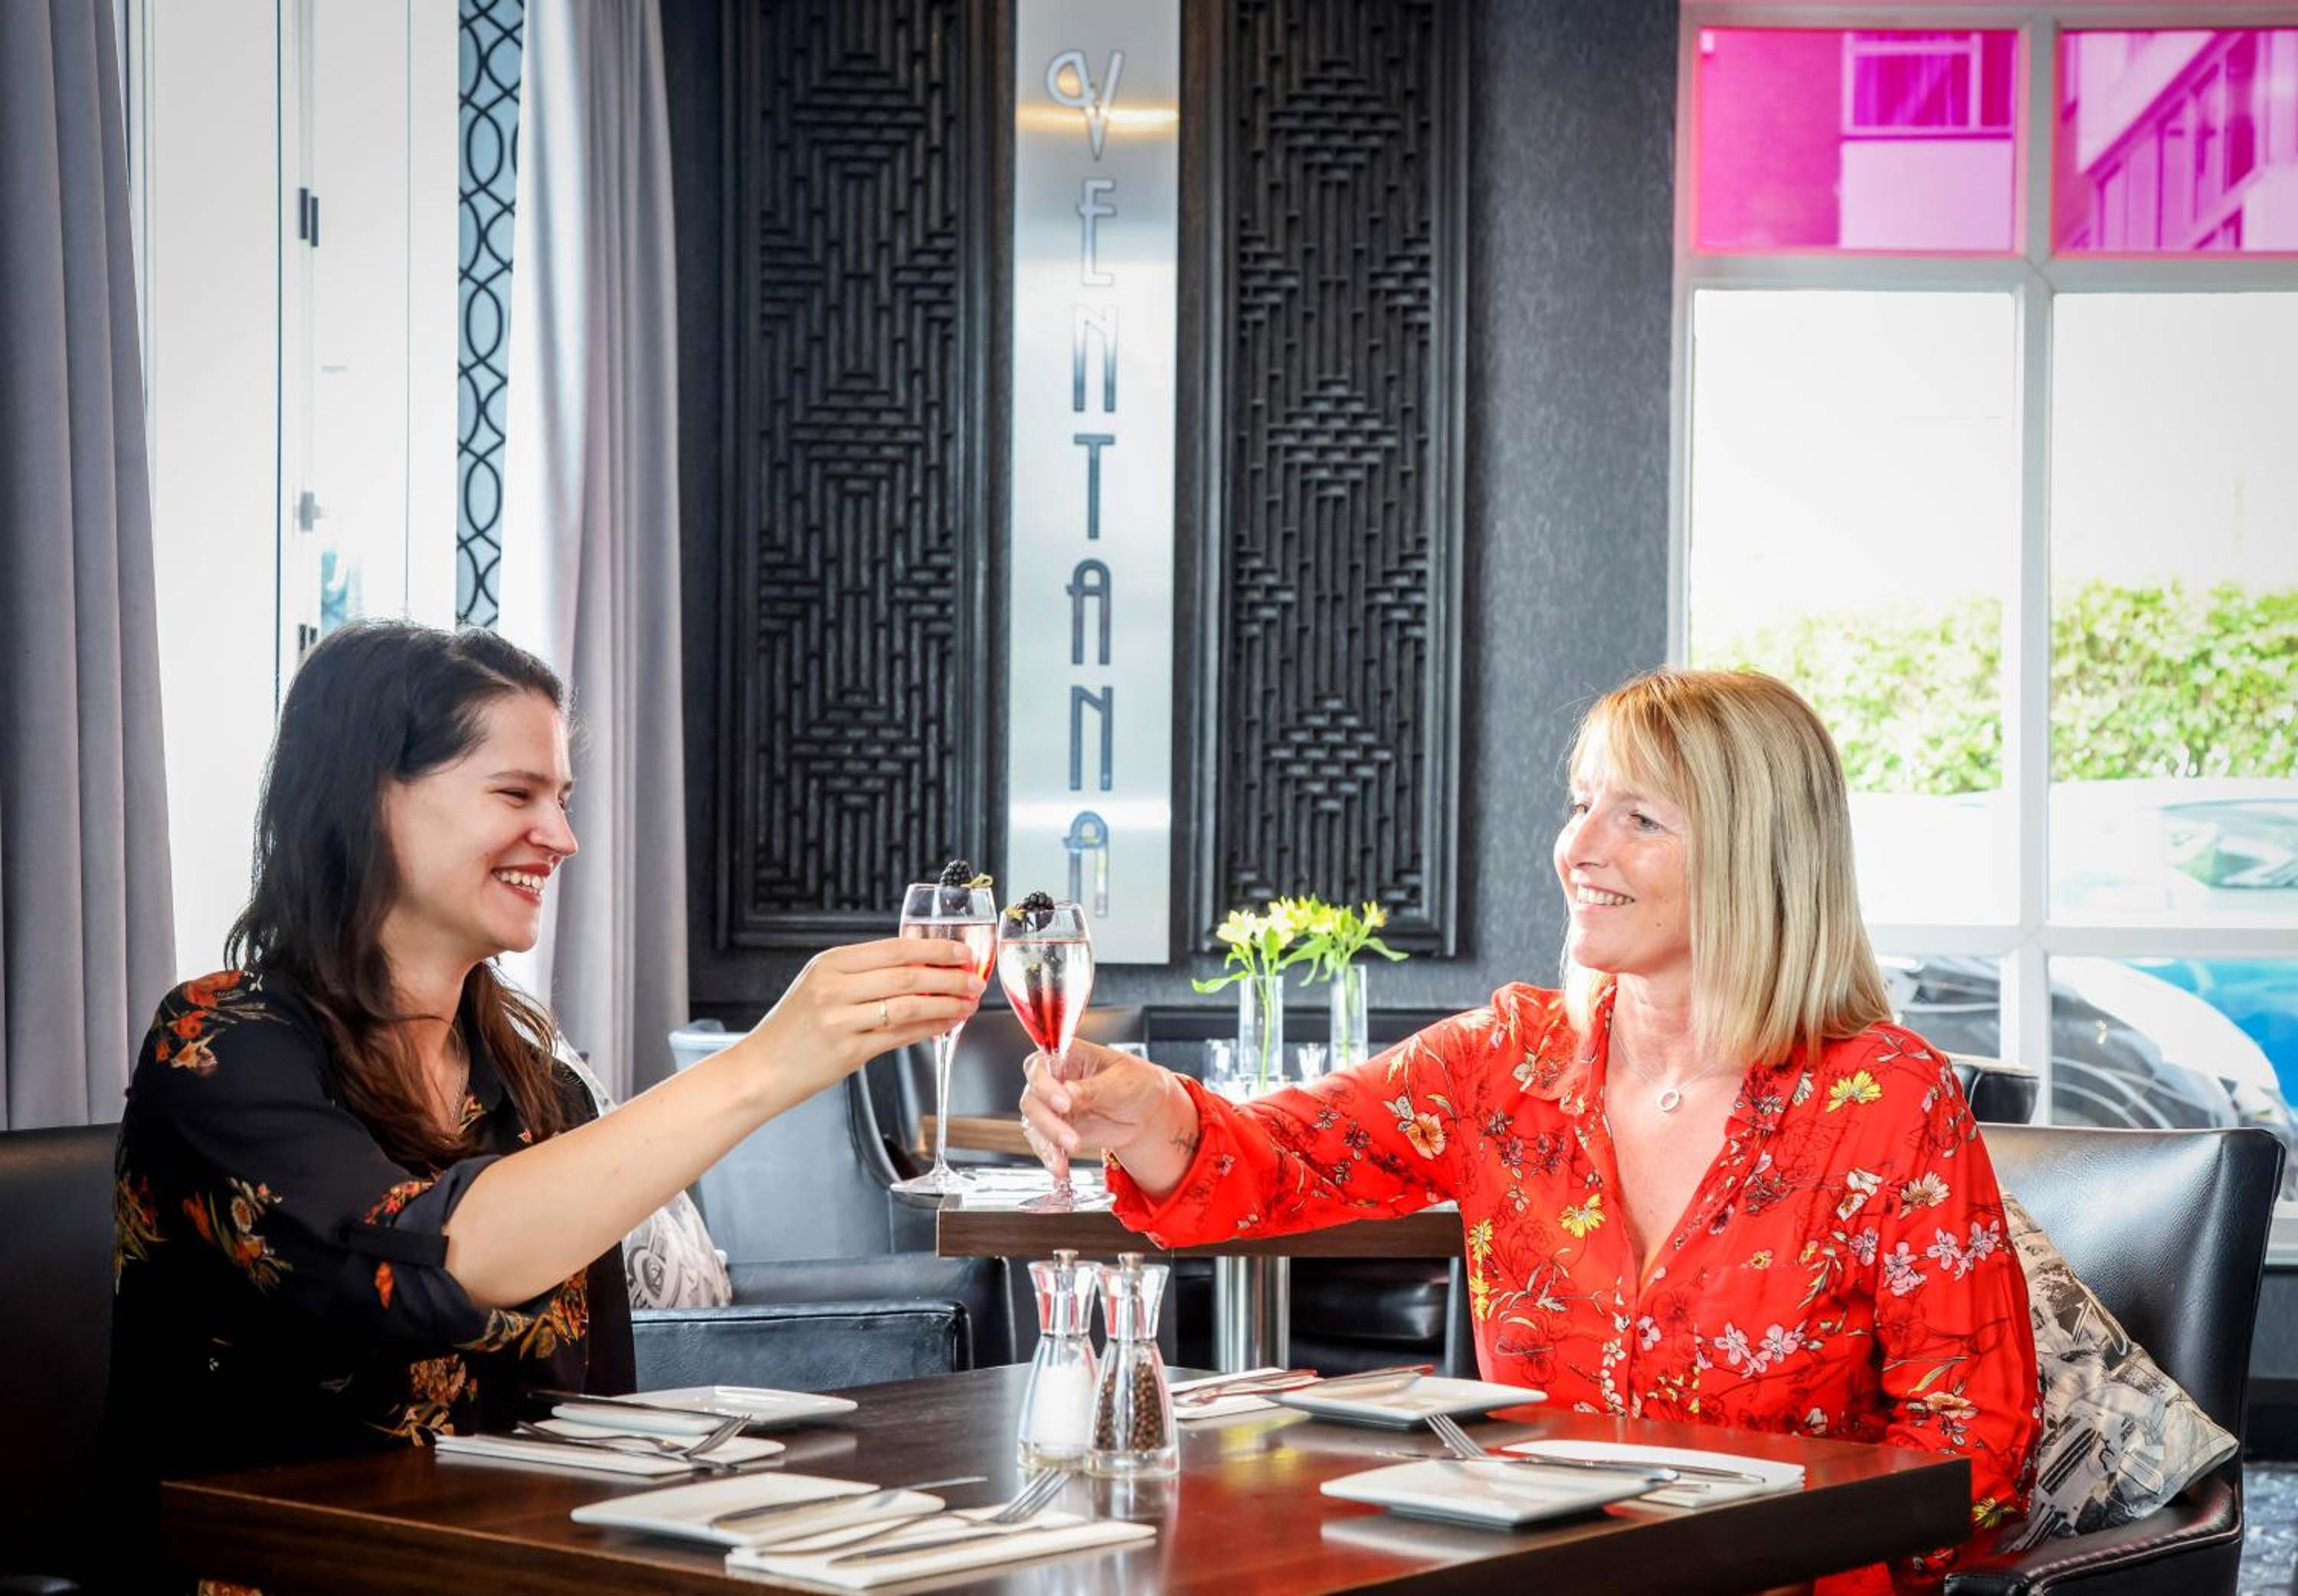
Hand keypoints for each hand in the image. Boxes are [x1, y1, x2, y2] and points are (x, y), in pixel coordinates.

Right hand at [743, 937, 984, 1100]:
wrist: (761, 1068)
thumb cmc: (793, 1028)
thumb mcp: (820, 985)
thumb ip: (863, 974)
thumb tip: (919, 967)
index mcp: (830, 964)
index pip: (894, 949)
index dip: (934, 949)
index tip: (961, 952)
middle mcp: (834, 988)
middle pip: (906, 975)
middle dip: (949, 976)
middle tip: (974, 978)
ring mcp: (840, 1020)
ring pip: (909, 1006)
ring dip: (946, 1004)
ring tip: (967, 1002)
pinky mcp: (848, 1051)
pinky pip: (900, 1037)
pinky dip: (929, 1029)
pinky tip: (946, 1024)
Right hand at [1019, 1039, 1198, 1193]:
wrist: (1147, 1113)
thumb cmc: (1137, 1083)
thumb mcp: (1124, 1081)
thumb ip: (1095, 1087)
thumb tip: (1069, 1090)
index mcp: (1069, 1056)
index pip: (1041, 1065)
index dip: (1045, 1083)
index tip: (1064, 1102)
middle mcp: (1054, 1080)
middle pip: (1033, 1097)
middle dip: (1048, 1121)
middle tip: (1070, 1138)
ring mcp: (1053, 1107)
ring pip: (1035, 1123)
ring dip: (1049, 1142)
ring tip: (1069, 1155)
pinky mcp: (1057, 1131)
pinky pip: (1045, 1144)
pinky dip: (1051, 1157)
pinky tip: (1060, 1168)